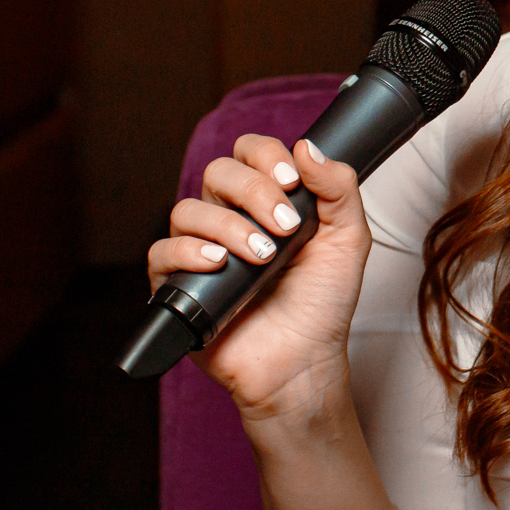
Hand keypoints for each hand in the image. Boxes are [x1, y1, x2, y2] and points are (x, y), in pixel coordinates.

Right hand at [147, 135, 370, 418]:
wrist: (304, 362)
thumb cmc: (323, 304)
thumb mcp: (347, 241)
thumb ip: (339, 189)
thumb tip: (309, 147)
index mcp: (266, 201)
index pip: (250, 152)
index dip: (266, 156)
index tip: (292, 181)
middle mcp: (229, 218)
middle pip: (218, 172)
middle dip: (254, 192)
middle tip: (285, 228)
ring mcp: (200, 250)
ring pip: (188, 209)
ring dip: (229, 227)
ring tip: (262, 257)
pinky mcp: (178, 284)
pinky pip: (162, 251)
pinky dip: (188, 251)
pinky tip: (219, 264)